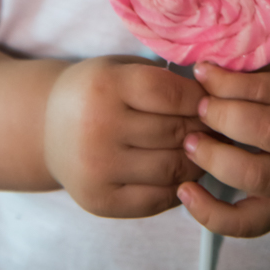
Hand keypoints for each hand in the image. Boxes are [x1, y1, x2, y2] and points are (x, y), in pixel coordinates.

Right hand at [44, 55, 206, 217]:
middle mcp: (98, 128)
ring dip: (199, 160)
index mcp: (105, 86)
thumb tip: (217, 99)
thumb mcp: (120, 69)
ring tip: (208, 149)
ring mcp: (98, 169)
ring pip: (172, 169)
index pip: (171, 94)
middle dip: (206, 130)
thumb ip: (161, 79)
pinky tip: (184, 172)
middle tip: (222, 127)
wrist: (47, 127)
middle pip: (175, 133)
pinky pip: (156, 199)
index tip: (215, 99)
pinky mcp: (100, 201)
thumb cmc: (96, 91)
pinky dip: (179, 186)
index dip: (201, 99)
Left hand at [176, 62, 269, 237]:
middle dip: (225, 116)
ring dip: (215, 159)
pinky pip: (248, 223)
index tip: (202, 73)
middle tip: (199, 108)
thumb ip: (258, 76)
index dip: (231, 82)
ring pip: (258, 177)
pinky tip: (187, 192)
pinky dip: (212, 214)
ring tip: (190, 144)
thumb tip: (208, 67)